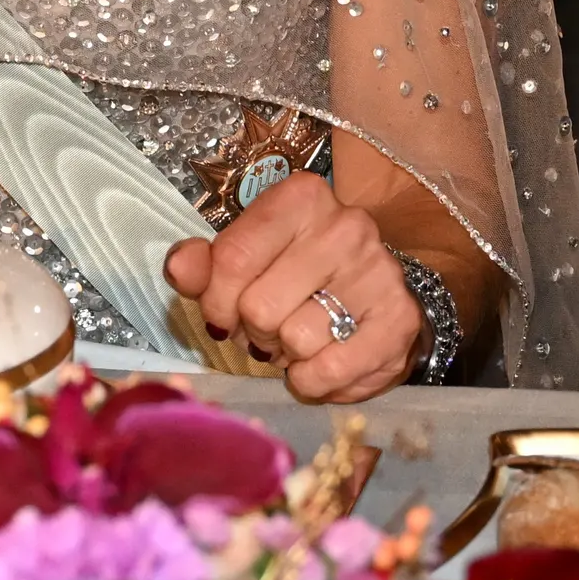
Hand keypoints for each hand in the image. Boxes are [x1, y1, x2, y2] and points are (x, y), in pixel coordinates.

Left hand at [163, 175, 422, 402]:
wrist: (373, 299)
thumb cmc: (297, 277)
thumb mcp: (247, 259)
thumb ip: (206, 264)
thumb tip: (179, 266)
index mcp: (301, 198)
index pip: (232, 258)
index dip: (216, 301)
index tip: (222, 315)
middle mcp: (345, 225)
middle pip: (260, 306)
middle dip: (254, 331)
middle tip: (269, 329)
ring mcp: (378, 270)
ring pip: (295, 340)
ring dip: (286, 356)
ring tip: (297, 340)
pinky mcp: (399, 318)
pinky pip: (332, 370)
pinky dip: (313, 381)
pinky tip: (317, 365)